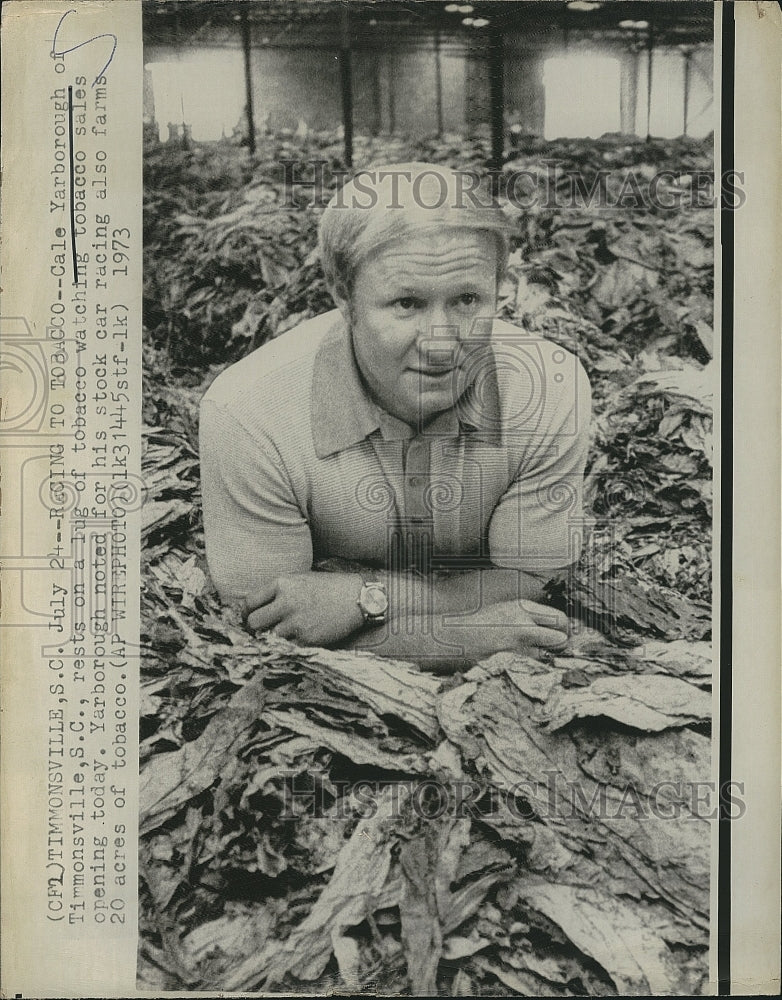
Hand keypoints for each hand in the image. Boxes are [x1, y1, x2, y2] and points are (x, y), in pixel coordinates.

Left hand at [244, 572, 364, 646]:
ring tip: (283, 634)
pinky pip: (286, 648)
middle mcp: (286, 602)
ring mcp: (296, 623)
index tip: (249, 617)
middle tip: (262, 629)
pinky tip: (297, 639)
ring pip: (268, 638)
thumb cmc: (330, 587)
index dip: (246, 612)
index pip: (249, 602)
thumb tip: (257, 607)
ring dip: (272, 638)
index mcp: (282, 583)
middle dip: (255, 628)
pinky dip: (288, 646)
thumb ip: (279, 591)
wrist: (359, 598)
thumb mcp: (301, 579)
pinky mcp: (307, 640)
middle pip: (253, 623)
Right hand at [449, 598, 568, 658]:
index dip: (564, 631)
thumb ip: (530, 618)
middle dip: (558, 648)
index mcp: (521, 607)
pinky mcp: (507, 661)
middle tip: (549, 651)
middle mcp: (522, 623)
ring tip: (524, 657)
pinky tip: (512, 664)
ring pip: (546, 658)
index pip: (560, 619)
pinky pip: (529, 669)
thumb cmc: (479, 626)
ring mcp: (515, 644)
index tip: (561, 637)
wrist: (451, 637)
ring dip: (540, 661)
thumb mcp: (505, 611)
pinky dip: (526, 670)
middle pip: (561, 639)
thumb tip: (560, 633)